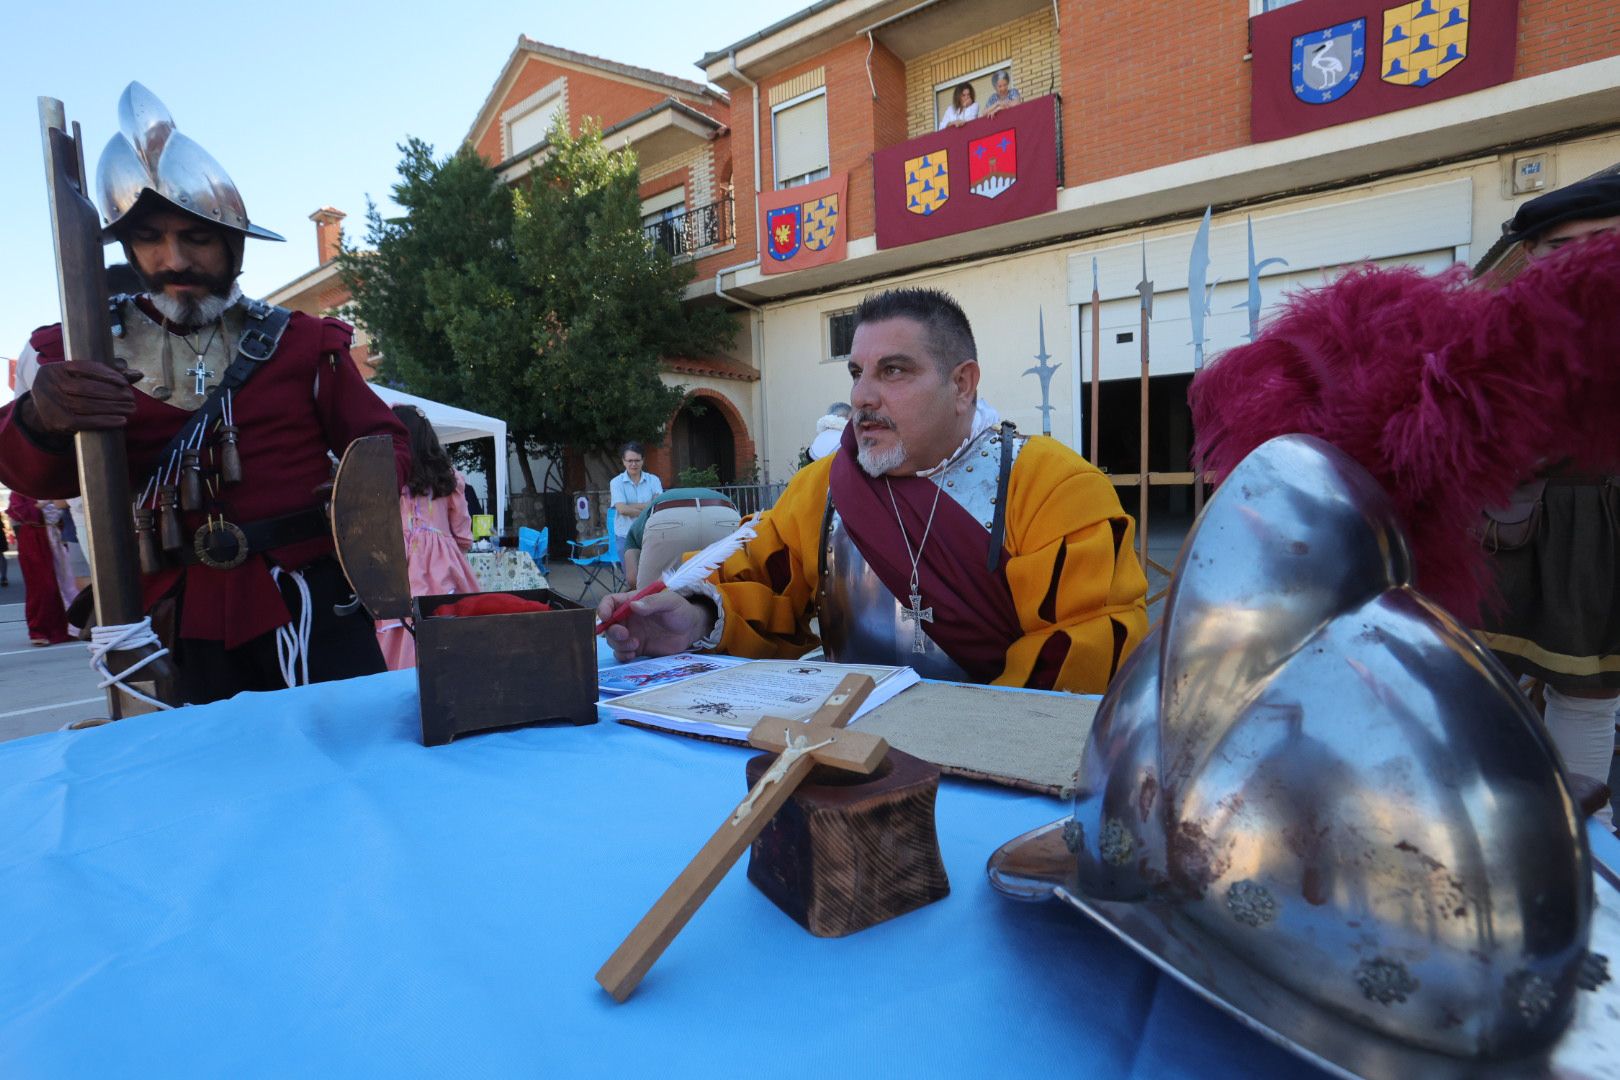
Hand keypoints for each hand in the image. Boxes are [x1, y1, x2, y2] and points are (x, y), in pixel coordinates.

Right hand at [27, 361, 141, 432]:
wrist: (40, 416)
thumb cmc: (66, 393)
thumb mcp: (78, 378)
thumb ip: (106, 374)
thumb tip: (137, 374)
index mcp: (54, 369)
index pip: (83, 367)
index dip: (106, 374)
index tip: (124, 382)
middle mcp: (49, 385)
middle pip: (87, 388)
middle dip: (113, 393)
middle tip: (131, 397)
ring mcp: (52, 404)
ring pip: (87, 405)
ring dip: (113, 407)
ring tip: (130, 408)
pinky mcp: (58, 422)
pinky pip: (86, 422)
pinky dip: (106, 421)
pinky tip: (121, 420)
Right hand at [596, 588, 712, 662]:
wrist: (691, 630)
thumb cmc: (681, 611)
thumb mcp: (670, 602)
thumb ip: (653, 602)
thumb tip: (634, 606)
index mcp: (632, 602)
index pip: (610, 602)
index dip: (603, 608)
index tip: (605, 617)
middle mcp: (628, 618)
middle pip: (608, 625)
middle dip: (612, 631)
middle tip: (625, 635)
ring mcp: (631, 634)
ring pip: (613, 641)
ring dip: (618, 645)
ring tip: (635, 645)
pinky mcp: (637, 648)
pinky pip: (621, 653)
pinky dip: (622, 655)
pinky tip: (633, 654)